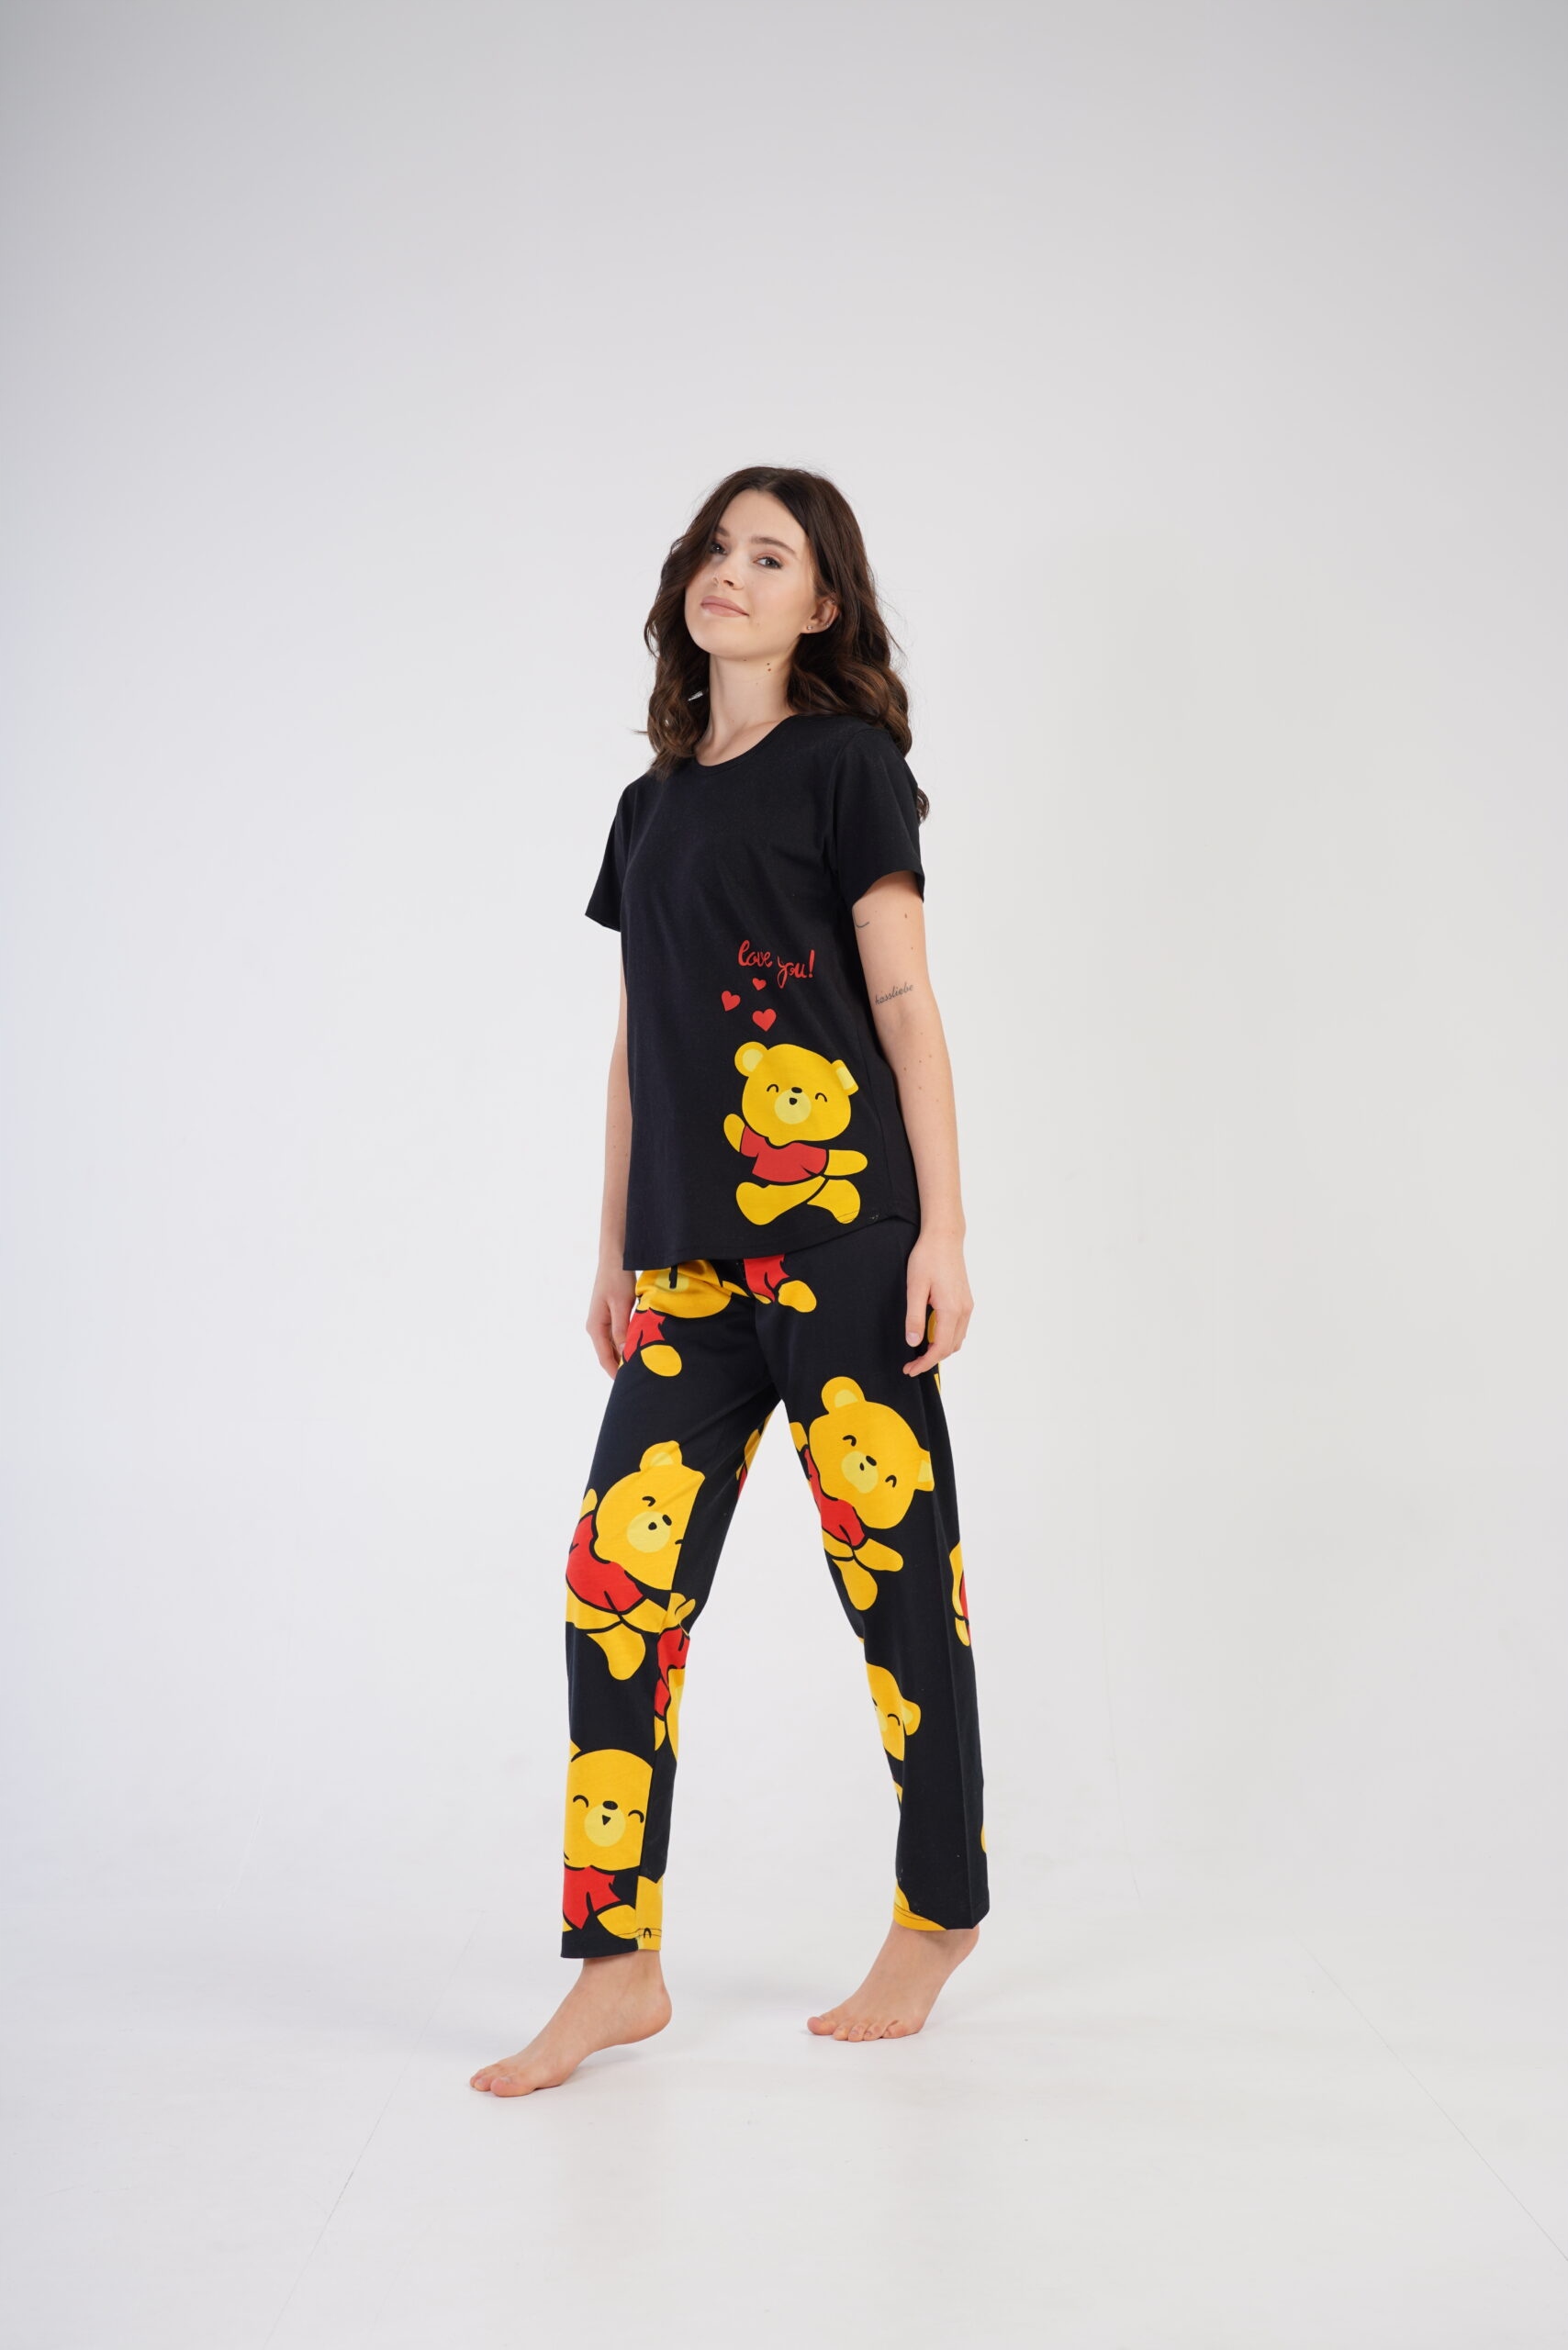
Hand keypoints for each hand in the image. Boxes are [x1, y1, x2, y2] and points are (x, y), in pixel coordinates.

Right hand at [587, 1263, 636, 1375]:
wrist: (615, 1257)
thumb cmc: (617, 1278)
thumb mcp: (622, 1304)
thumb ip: (622, 1329)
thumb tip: (624, 1353)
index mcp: (595, 1327)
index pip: (605, 1358)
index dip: (616, 1373)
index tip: (628, 1385)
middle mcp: (596, 1327)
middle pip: (609, 1354)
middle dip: (622, 1367)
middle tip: (640, 1378)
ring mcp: (603, 1322)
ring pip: (615, 1346)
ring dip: (627, 1355)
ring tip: (643, 1366)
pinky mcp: (612, 1316)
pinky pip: (619, 1336)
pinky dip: (628, 1343)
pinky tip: (641, 1347)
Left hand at [902, 1231, 971, 1373]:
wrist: (945, 1238)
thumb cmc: (928, 1258)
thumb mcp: (914, 1287)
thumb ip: (914, 1317)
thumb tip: (913, 1342)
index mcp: (951, 1310)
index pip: (940, 1348)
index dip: (925, 1363)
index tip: (910, 1369)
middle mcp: (963, 1310)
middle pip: (950, 1347)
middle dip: (931, 1360)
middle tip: (911, 1364)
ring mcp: (967, 1306)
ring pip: (957, 1339)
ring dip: (940, 1350)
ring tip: (920, 1352)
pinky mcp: (966, 1301)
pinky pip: (959, 1328)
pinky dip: (946, 1338)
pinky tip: (931, 1335)